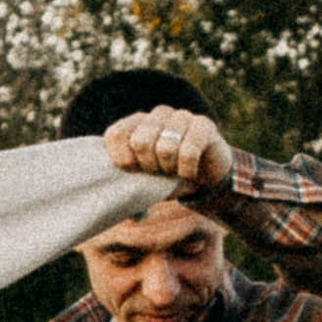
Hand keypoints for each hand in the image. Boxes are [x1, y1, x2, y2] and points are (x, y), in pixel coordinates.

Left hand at [103, 109, 233, 192]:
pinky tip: (189, 173)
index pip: (116, 135)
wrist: (206, 175)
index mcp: (137, 122)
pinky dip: (187, 170)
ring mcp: (181, 117)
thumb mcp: (144, 180)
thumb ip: (128, 183)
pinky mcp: (203, 125)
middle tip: (158, 172)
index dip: (124, 160)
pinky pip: (189, 152)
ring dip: (170, 169)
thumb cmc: (169, 176)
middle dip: (149, 166)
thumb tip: (127, 208)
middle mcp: (158, 114)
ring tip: (174, 171)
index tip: (135, 170)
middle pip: (141, 142)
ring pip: (166, 148)